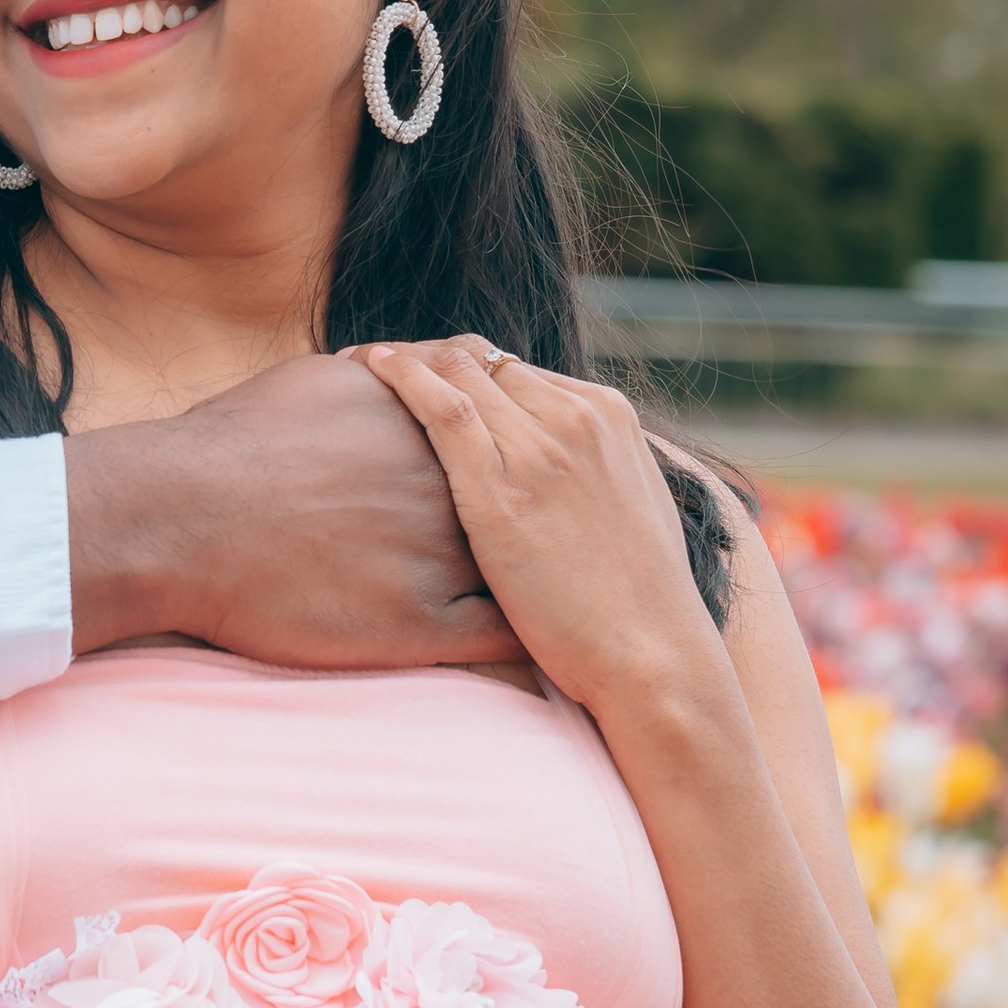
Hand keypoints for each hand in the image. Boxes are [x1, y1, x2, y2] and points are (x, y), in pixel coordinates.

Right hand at [66, 350, 527, 669]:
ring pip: (523, 572)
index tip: (517, 481)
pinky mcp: (422, 625)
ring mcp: (443, 558)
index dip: (515, 464)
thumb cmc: (232, 446)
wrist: (179, 517)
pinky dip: (524, 636)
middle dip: (542, 520)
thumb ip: (378, 380)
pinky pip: (501, 636)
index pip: (508, 441)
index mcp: (432, 429)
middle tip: (554, 538)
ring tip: (559, 594)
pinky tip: (535, 641)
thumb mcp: (321, 383)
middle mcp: (452, 488)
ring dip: (541, 581)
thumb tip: (393, 367)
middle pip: (528, 504)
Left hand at [359, 340, 734, 726]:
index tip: (427, 374)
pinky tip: (368, 368)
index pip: (519, 369)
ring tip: (357, 362)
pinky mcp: (500, 484)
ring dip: (402, 358)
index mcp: (608, 416)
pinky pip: (442, 406)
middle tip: (376, 362)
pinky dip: (400, 376)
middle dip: (427, 355)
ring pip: (458, 370)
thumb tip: (562, 473)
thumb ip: (591, 473)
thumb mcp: (628, 510)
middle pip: (484, 359)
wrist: (650, 653)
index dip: (466, 365)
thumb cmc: (636, 603)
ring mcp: (538, 446)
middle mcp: (575, 416)